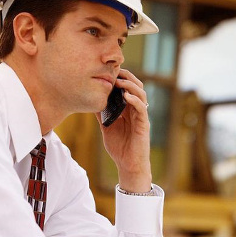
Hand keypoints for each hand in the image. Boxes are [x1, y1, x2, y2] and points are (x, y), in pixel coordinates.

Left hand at [95, 68, 151, 192]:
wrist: (128, 165)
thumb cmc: (119, 148)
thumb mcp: (106, 127)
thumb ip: (101, 114)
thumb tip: (91, 101)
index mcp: (128, 109)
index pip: (127, 88)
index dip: (121, 78)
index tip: (110, 72)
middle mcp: (136, 110)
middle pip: (136, 87)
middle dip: (127, 77)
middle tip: (116, 72)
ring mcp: (141, 117)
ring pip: (141, 95)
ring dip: (131, 86)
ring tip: (120, 82)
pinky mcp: (144, 125)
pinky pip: (142, 109)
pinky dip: (135, 100)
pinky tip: (126, 96)